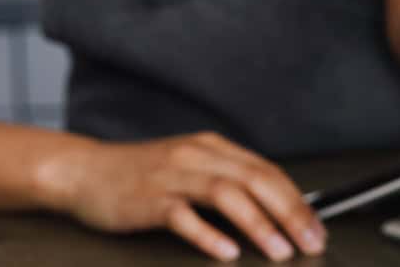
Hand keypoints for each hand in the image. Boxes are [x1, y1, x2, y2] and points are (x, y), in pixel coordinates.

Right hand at [41, 132, 324, 261]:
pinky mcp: (147, 200)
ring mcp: (171, 176)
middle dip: (290, 213)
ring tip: (278, 250)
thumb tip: (275, 208)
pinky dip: (208, 234)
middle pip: (256, 180)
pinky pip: (182, 215)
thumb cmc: (139, 176)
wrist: (82, 171)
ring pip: (226, 194)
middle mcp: (197, 157)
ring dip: (258, 224)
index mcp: (213, 148)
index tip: (317, 228)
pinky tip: (226, 251)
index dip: (297, 201)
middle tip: (310, 242)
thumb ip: (228, 181)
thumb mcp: (191, 168)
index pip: (268, 172)